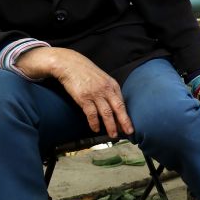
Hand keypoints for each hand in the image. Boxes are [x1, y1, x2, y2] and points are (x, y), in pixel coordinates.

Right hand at [18, 47, 133, 137]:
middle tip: (128, 132)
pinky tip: (95, 128)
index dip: (126, 116)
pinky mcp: (83, 98)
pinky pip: (91, 113)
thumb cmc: (87, 73)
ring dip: (110, 126)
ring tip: (113, 135)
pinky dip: (94, 123)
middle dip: (124, 122)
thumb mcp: (103, 79)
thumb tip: (115, 107)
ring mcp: (95, 94)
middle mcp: (106, 89)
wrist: (70, 64)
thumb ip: (110, 91)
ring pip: (106, 113)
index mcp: (113, 85)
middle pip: (118, 108)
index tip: (129, 126)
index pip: (122, 103)